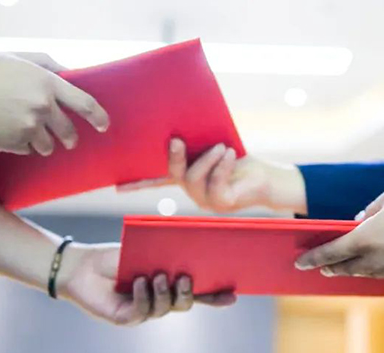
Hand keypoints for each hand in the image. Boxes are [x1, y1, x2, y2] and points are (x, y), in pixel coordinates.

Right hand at [0, 52, 108, 155]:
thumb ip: (48, 65)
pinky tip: (4, 131)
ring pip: (48, 146)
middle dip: (70, 138)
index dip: (98, 117)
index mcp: (47, 83)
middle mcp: (42, 106)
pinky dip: (20, 145)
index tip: (103, 125)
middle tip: (68, 140)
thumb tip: (71, 74)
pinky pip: (26, 150)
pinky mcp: (14, 143)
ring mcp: (29, 127)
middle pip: (69, 132)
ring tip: (25, 131)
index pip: (85, 104)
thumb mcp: (19, 58)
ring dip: (42, 143)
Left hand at [56, 243, 235, 324]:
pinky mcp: (125, 318)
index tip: (234, 295)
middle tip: (185, 278)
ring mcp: (143, 312)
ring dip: (164, 292)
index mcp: (168, 286)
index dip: (216, 297)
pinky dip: (143, 296)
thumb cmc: (114, 258)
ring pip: (164, 309)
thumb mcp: (145, 253)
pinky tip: (139, 282)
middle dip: (188, 293)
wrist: (81, 266)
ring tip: (158, 276)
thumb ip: (165, 257)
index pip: (198, 294)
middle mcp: (158, 302)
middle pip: (184, 304)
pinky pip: (141, 312)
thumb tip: (189, 255)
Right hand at [117, 139, 306, 214]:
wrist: (266, 177)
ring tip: (220, 147)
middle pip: (172, 175)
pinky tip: (230, 154)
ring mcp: (204, 199)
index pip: (155, 179)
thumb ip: (197, 137)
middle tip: (177, 139)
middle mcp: (191, 190)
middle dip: (174, 157)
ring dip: (207, 159)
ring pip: (192, 180)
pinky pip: (215, 185)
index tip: (116, 185)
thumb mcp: (214, 142)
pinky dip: (222, 166)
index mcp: (185, 176)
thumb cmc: (238, 157)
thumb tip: (180, 117)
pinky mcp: (221, 204)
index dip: (135, 182)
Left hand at [295, 185, 383, 279]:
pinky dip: (376, 269)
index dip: (313, 258)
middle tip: (321, 267)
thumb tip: (359, 222)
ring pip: (365, 273)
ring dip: (352, 270)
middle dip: (330, 267)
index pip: (331, 252)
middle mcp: (376, 259)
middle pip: (345, 268)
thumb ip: (369, 209)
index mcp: (366, 238)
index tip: (300, 263)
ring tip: (344, 267)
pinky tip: (375, 264)